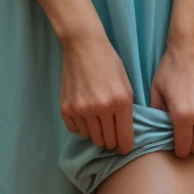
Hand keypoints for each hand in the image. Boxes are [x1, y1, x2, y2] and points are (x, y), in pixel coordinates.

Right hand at [60, 32, 134, 153]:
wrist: (83, 45)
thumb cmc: (108, 63)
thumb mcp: (126, 85)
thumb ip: (126, 111)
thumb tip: (123, 137)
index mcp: (120, 102)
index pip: (124, 139)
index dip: (125, 147)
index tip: (123, 147)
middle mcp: (101, 109)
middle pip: (107, 142)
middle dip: (110, 138)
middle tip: (109, 127)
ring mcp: (81, 110)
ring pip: (92, 138)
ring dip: (95, 131)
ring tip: (96, 115)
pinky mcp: (66, 109)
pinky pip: (76, 131)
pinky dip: (81, 125)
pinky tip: (84, 111)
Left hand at [150, 40, 193, 158]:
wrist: (191, 48)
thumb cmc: (170, 69)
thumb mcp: (156, 92)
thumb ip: (158, 116)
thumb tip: (161, 133)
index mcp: (182, 115)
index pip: (184, 148)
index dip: (178, 150)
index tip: (176, 147)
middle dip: (190, 145)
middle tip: (184, 137)